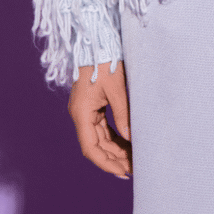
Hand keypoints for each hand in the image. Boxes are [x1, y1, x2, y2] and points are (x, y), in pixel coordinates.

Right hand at [68, 61, 131, 178]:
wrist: (98, 41)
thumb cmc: (107, 62)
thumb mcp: (117, 89)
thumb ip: (123, 115)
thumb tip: (130, 139)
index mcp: (81, 112)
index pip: (91, 148)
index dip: (106, 163)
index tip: (122, 172)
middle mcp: (80, 114)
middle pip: (96, 145)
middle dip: (113, 158)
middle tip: (133, 169)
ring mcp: (86, 110)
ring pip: (99, 137)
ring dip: (114, 149)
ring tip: (132, 159)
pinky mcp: (92, 104)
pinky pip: (102, 127)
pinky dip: (113, 137)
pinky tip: (126, 143)